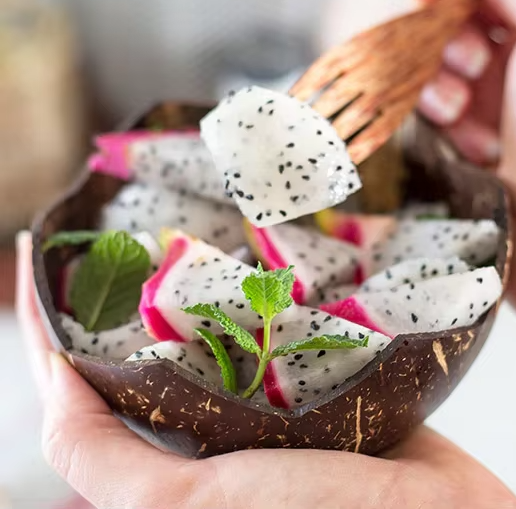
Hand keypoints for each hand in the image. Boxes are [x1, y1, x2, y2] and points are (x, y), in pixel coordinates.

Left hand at [16, 233, 515, 507]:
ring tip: (174, 222)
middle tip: (112, 224)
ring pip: (209, 327)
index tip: (38, 252)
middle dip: (120, 289)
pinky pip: (271, 325)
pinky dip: (255, 290)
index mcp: (166, 458)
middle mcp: (209, 426)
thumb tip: (52, 376)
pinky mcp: (311, 378)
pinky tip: (248, 251)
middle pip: (145, 347)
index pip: (82, 385)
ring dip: (189, 280)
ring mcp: (261, 400)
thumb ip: (101, 458)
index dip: (50, 322)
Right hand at [416, 0, 515, 325]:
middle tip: (463, 67)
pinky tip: (471, 145)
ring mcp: (493, 100)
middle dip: (445, 44)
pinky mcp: (469, 137)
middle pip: (452, 26)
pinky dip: (444, 125)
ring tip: (460, 114)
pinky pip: (434, 113)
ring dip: (439, 89)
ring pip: (436, 71)